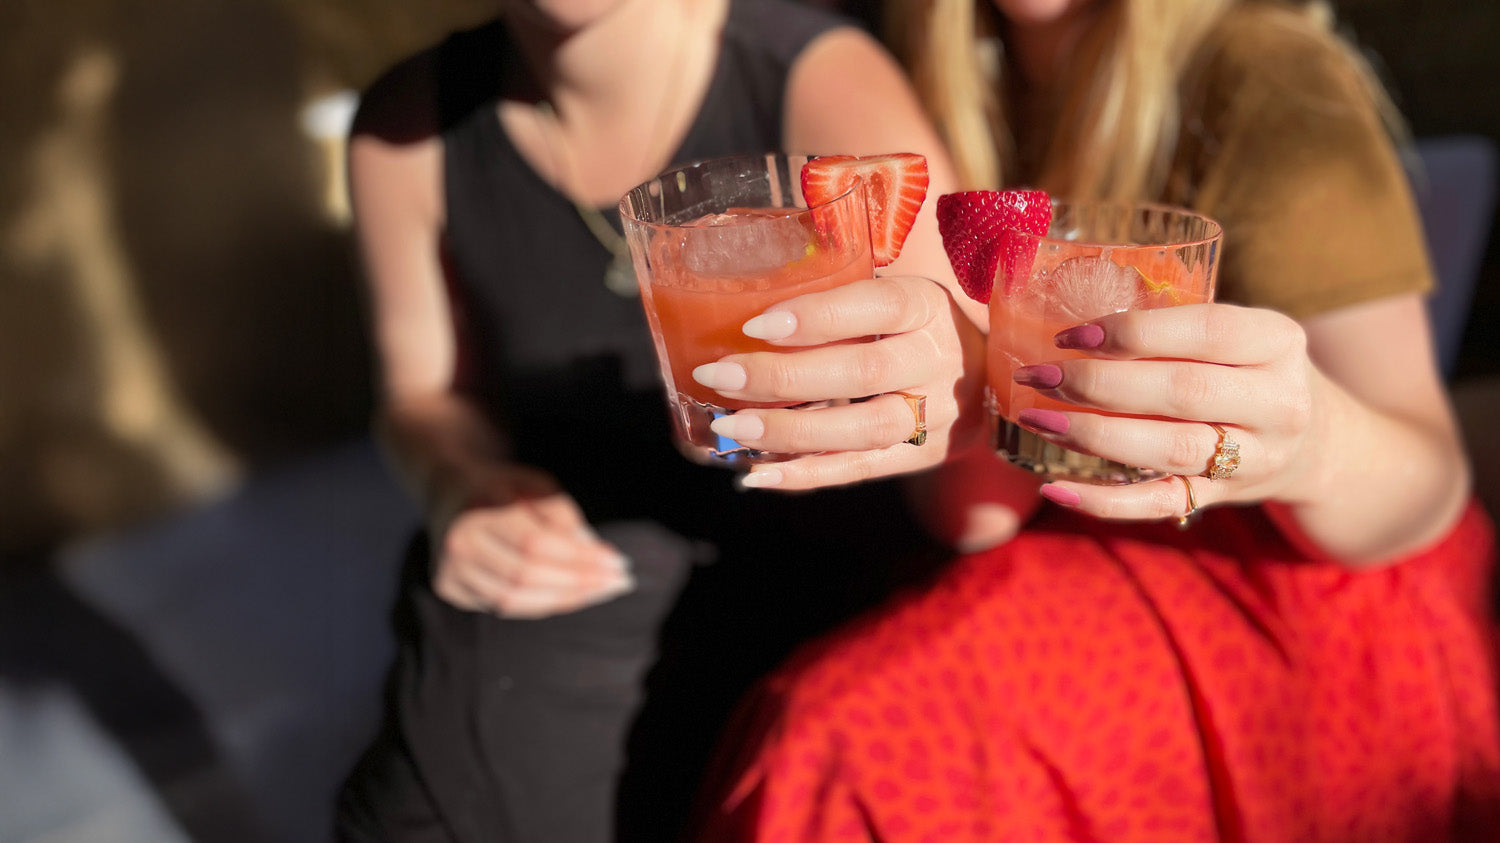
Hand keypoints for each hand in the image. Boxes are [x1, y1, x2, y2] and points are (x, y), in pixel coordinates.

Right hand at [429, 464, 632, 617]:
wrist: (451, 491)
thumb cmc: (504, 488)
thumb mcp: (537, 485)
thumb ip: (565, 517)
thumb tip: (599, 557)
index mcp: (479, 507)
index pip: (536, 544)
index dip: (580, 559)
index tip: (618, 563)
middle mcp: (459, 542)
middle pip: (525, 576)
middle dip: (578, 584)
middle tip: (617, 583)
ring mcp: (449, 568)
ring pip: (512, 601)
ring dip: (563, 601)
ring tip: (599, 592)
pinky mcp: (447, 588)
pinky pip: (502, 607)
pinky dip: (539, 605)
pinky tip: (569, 596)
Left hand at [689, 276, 988, 490]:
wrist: (989, 378)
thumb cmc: (914, 326)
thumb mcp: (893, 296)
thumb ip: (839, 299)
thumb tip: (743, 312)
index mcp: (927, 306)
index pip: (877, 307)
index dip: (817, 317)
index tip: (754, 325)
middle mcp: (937, 359)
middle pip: (863, 372)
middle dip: (784, 376)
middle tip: (721, 377)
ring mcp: (936, 414)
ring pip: (862, 428)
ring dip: (791, 431)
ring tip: (733, 427)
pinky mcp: (923, 455)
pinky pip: (861, 470)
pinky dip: (806, 475)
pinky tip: (758, 474)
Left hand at [1007, 303, 1323, 522]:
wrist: (1315, 443)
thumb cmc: (1246, 370)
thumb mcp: (1238, 334)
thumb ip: (1173, 326)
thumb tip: (1060, 312)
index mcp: (1277, 342)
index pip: (1206, 331)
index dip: (1134, 332)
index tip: (1070, 334)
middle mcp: (1277, 402)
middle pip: (1183, 392)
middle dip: (1099, 384)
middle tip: (1038, 375)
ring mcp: (1254, 458)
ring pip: (1171, 450)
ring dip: (1094, 436)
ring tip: (1037, 420)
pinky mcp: (1224, 499)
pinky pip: (1160, 504)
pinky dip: (1105, 500)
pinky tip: (1056, 487)